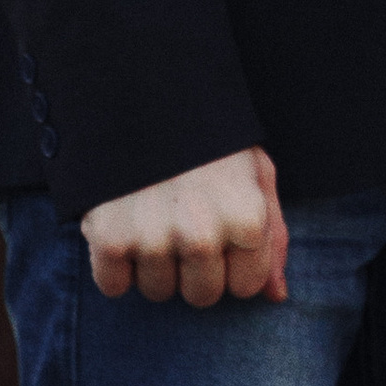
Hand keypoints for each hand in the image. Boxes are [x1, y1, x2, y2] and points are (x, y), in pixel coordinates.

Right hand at [83, 146, 288, 306]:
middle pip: (201, 296)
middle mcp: (202, 234)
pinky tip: (123, 225)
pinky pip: (113, 286)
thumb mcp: (254, 171)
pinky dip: (113, 264)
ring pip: (158, 292)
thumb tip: (276, 296)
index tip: (220, 228)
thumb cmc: (209, 137)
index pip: (245, 287)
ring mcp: (154, 238)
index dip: (232, 260)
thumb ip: (272, 235)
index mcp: (247, 219)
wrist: (142, 89)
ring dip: (153, 263)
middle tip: (183, 221)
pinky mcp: (109, 238)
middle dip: (194, 267)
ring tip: (153, 215)